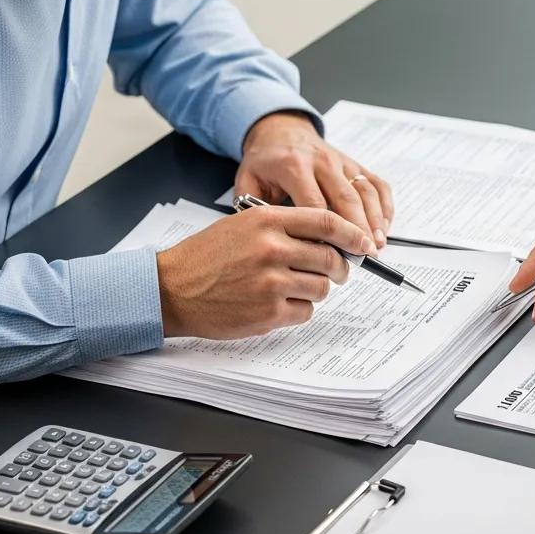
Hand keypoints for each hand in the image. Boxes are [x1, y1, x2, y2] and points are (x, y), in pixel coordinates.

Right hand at [156, 205, 375, 338]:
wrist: (171, 288)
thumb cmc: (207, 256)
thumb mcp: (244, 224)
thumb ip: (285, 227)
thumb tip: (329, 238)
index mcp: (267, 220)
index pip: (326, 221)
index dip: (352, 233)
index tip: (363, 243)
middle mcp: (272, 249)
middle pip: (330, 257)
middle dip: (339, 267)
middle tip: (335, 271)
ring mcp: (271, 282)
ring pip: (322, 287)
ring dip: (316, 289)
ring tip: (293, 286)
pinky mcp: (268, 313)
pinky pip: (306, 311)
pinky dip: (299, 309)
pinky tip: (279, 303)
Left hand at [236, 111, 393, 245]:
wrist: (281, 131)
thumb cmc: (265, 162)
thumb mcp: (247, 181)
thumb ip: (254, 209)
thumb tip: (272, 240)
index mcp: (293, 166)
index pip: (314, 203)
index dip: (325, 232)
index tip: (330, 256)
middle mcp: (322, 161)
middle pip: (346, 199)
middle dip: (357, 230)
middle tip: (363, 256)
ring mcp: (342, 161)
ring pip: (365, 192)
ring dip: (374, 220)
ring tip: (377, 245)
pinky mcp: (355, 163)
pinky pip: (376, 183)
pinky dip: (385, 206)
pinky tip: (383, 227)